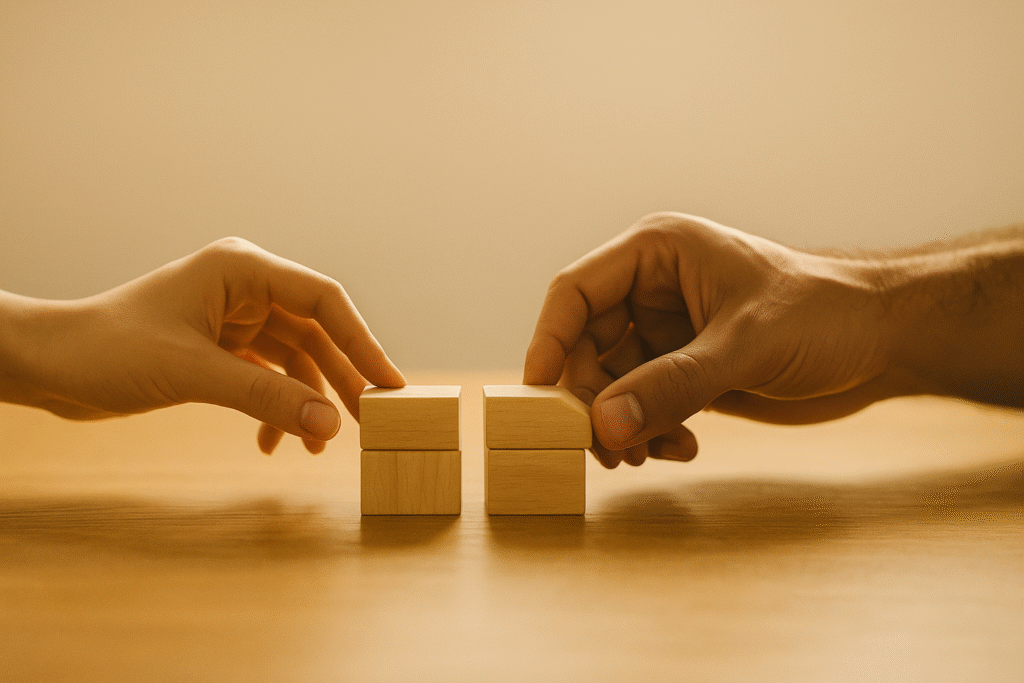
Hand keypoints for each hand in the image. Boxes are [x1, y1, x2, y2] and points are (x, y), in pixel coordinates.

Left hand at [1, 237, 404, 453]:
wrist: (48, 365)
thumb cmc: (107, 349)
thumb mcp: (194, 373)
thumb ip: (266, 397)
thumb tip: (330, 424)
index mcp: (241, 270)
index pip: (323, 299)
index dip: (362, 341)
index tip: (389, 384)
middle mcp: (244, 288)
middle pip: (316, 332)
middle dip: (341, 379)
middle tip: (369, 422)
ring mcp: (233, 319)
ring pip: (295, 359)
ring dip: (308, 401)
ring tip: (320, 446)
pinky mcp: (221, 348)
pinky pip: (267, 378)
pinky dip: (275, 408)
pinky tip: (271, 442)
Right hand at [524, 213, 902, 467]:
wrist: (882, 344)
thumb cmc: (824, 315)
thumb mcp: (744, 345)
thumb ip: (672, 385)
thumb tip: (603, 427)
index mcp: (657, 253)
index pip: (575, 292)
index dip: (548, 341)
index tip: (536, 396)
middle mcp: (652, 290)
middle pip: (585, 347)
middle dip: (591, 401)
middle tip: (605, 447)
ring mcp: (667, 332)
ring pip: (610, 383)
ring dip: (619, 424)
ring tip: (645, 456)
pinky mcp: (684, 370)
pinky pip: (641, 404)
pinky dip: (648, 431)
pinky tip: (681, 447)